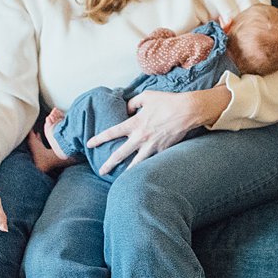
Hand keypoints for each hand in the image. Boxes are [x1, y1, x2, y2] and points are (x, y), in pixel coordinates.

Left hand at [88, 86, 229, 174]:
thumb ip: (133, 103)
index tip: (90, 144)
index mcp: (134, 124)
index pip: (111, 132)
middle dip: (109, 164)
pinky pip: (152, 161)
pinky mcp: (163, 151)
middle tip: (101, 171)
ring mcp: (152, 146)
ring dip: (127, 172)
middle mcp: (140, 137)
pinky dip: (146, 168)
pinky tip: (142, 174)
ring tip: (120, 181)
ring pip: (136, 164)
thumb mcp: (146, 96)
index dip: (99, 139)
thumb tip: (126, 109)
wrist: (187, 111)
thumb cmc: (167, 101)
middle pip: (120, 154)